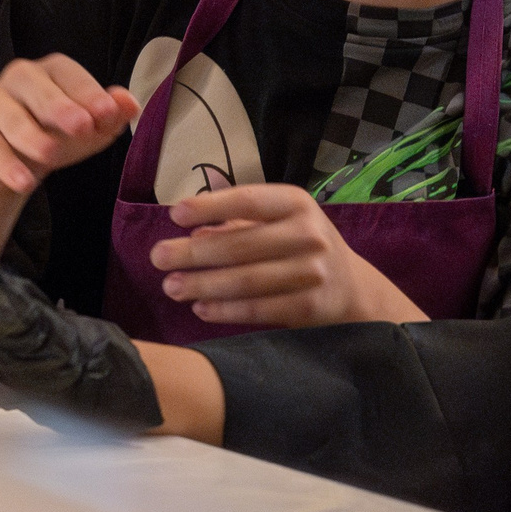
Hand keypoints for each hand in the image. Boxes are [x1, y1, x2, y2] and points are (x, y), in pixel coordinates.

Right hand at [0, 54, 139, 194]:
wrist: (15, 162)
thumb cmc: (57, 135)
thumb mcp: (90, 128)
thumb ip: (111, 115)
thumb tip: (130, 103)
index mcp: (51, 71)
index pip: (68, 73)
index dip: (88, 92)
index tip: (108, 112)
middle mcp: (19, 78)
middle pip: (34, 85)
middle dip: (59, 106)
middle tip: (81, 126)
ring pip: (7, 114)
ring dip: (30, 135)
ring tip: (50, 156)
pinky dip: (4, 163)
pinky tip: (22, 181)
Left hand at [153, 184, 427, 327]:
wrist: (352, 288)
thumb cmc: (301, 246)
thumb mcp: (278, 222)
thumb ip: (237, 223)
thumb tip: (192, 229)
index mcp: (296, 203)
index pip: (248, 200)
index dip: (210, 206)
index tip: (175, 214)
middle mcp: (308, 234)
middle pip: (241, 245)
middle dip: (194, 252)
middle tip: (158, 257)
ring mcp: (313, 272)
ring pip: (247, 281)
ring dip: (204, 285)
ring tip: (171, 287)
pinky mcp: (311, 307)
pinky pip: (261, 310)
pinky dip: (227, 311)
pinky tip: (201, 309)